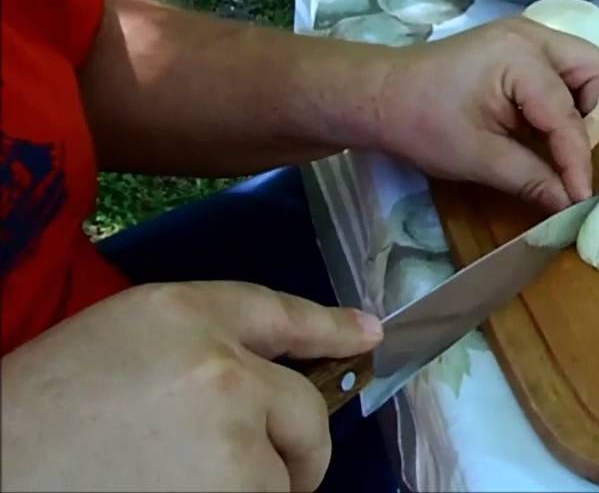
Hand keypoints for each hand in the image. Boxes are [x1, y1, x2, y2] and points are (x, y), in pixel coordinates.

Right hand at [0, 281, 381, 491]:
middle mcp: (223, 369)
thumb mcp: (119, 341)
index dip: (330, 327)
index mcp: (183, 315)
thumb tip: (280, 366)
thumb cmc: (38, 412)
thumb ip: (200, 341)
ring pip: (282, 476)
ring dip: (251, 489)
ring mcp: (234, 442)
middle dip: (295, 451)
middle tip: (245, 473)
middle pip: (306, 414)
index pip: (279, 315)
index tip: (367, 335)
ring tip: (171, 484)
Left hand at [376, 17, 598, 210]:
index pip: (567, 117)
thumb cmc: (421, 122)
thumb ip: (530, 178)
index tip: (581, 199)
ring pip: (584, 65)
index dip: (577, 162)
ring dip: (582, 105)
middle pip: (596, 70)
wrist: (379, 94)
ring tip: (556, 140)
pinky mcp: (518, 44)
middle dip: (595, 116)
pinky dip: (564, 97)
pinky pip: (562, 67)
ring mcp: (526, 34)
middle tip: (571, 154)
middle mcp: (532, 35)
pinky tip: (539, 126)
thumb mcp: (477, 157)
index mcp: (520, 58)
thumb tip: (568, 204)